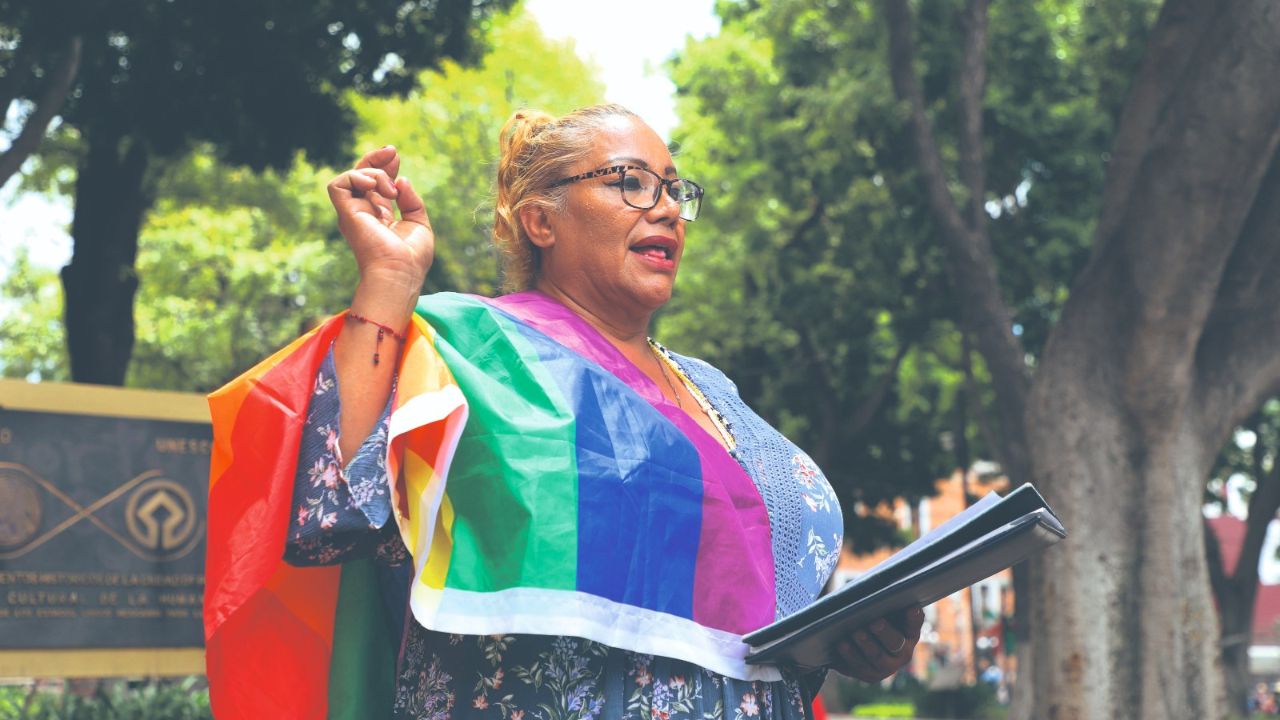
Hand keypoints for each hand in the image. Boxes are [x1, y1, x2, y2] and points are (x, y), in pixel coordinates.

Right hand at [327, 145, 433, 296]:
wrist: (399, 274)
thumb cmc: (411, 258)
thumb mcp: (419, 224)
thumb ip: (411, 201)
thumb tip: (401, 180)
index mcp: (380, 216)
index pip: (376, 184)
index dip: (384, 166)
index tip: (395, 155)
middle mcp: (364, 213)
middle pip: (361, 176)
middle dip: (375, 159)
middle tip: (392, 151)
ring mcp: (353, 214)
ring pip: (351, 177)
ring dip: (373, 173)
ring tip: (391, 190)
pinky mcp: (346, 214)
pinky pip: (338, 185)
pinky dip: (356, 177)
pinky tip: (376, 187)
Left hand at [829, 608, 924, 682]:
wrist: (862, 645)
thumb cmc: (875, 619)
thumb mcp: (884, 612)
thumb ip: (886, 603)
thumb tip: (877, 590)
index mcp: (909, 635)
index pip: (914, 625)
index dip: (914, 618)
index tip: (912, 608)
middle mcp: (902, 654)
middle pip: (895, 643)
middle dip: (884, 632)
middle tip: (874, 622)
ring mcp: (885, 667)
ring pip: (876, 657)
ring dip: (865, 644)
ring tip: (855, 632)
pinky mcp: (868, 674)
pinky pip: (857, 666)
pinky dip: (848, 655)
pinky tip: (841, 644)